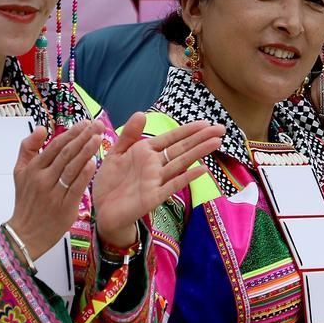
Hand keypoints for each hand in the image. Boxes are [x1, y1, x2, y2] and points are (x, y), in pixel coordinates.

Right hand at [7, 120, 103, 257]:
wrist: (25, 233)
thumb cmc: (26, 201)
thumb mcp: (19, 172)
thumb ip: (28, 148)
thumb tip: (41, 128)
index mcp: (33, 169)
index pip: (55, 146)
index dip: (71, 133)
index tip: (85, 123)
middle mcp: (42, 179)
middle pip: (66, 154)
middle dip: (83, 137)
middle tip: (97, 125)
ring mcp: (53, 193)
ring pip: (72, 168)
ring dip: (86, 151)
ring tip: (98, 137)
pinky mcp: (64, 206)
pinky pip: (75, 187)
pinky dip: (84, 174)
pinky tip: (93, 162)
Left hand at [93, 115, 222, 246]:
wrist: (102, 209)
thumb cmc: (109, 182)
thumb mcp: (115, 153)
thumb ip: (129, 134)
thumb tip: (141, 113)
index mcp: (145, 152)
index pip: (171, 138)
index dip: (188, 130)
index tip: (205, 122)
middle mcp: (155, 164)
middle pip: (182, 148)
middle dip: (201, 138)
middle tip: (221, 129)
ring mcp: (157, 180)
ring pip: (182, 162)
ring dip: (199, 152)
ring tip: (216, 142)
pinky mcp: (154, 196)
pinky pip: (173, 185)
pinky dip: (187, 177)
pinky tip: (203, 169)